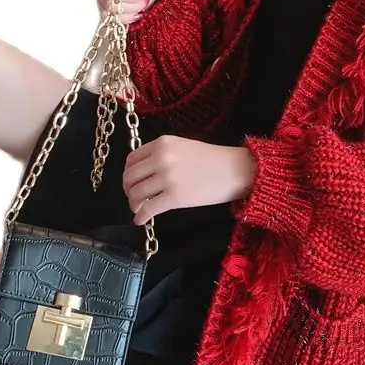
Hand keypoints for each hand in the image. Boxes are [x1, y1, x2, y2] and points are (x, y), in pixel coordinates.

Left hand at [122, 135, 256, 223]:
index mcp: (162, 143)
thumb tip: (145, 172)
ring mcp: (167, 178)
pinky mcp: (175, 197)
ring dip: (134, 204)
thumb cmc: (214, 160)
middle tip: (134, 197)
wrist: (236, 170)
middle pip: (130, 177)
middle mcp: (161, 158)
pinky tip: (141, 220)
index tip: (133, 181)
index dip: (129, 173)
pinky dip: (141, 216)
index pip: (132, 159)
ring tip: (139, 209)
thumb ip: (163, 154)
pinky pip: (148, 209)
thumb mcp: (184, 147)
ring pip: (136, 194)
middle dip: (128, 190)